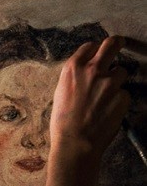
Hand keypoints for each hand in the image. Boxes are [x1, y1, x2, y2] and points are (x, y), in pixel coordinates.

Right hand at [50, 35, 130, 161]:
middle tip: (119, 45)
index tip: (98, 53)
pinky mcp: (123, 96)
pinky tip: (108, 112)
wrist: (75, 142)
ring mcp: (110, 83)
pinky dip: (118, 101)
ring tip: (106, 98)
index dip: (95, 50)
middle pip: (112, 44)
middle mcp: (93, 71)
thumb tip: (86, 74)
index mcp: (73, 69)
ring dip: (116, 81)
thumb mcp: (61, 93)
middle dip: (117, 43)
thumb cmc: (62, 122)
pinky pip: (124, 93)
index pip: (90, 47)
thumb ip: (75, 78)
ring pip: (121, 72)